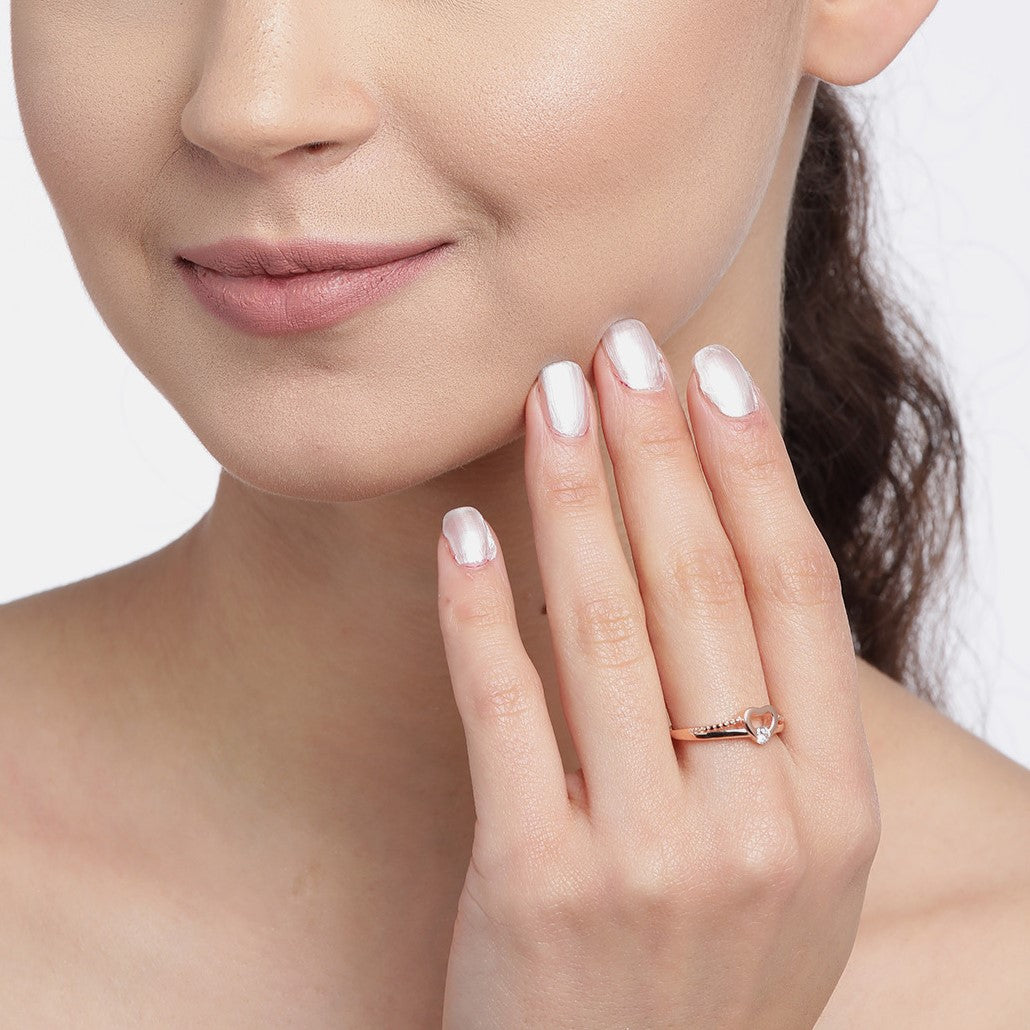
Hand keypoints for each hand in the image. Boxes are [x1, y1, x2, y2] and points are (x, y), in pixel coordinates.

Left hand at [435, 320, 880, 1029]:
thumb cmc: (709, 973)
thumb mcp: (790, 865)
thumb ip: (777, 730)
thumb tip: (730, 554)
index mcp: (834, 806)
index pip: (794, 592)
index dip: (750, 471)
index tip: (708, 377)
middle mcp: (755, 822)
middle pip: (698, 586)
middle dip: (654, 447)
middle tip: (616, 344)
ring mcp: (647, 856)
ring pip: (604, 625)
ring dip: (573, 492)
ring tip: (548, 396)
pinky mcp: (536, 883)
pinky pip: (503, 707)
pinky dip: (480, 608)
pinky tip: (465, 528)